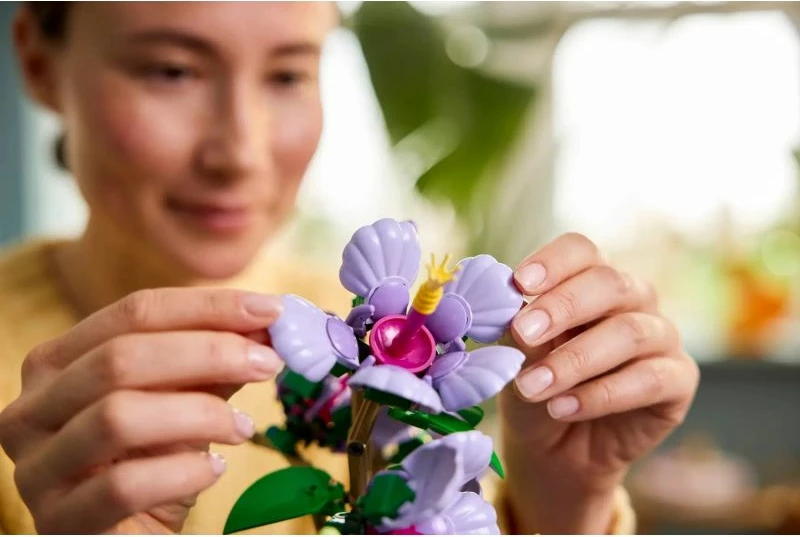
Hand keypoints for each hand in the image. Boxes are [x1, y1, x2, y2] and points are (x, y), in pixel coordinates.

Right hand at [0, 288, 282, 533]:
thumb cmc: (152, 463)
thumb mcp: (182, 403)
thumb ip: (213, 364)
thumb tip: (264, 323)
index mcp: (58, 363)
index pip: (134, 313)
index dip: (207, 307)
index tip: (270, 310)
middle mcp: (33, 409)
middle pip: (120, 358)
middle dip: (208, 352)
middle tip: (267, 362)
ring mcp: (39, 468)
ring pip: (117, 416)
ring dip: (199, 413)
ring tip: (243, 427)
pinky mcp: (61, 521)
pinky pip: (123, 486)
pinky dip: (183, 471)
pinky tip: (214, 469)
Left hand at [498, 233, 698, 532]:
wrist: (553, 451)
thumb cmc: (534, 388)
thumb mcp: (517, 359)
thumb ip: (521, 333)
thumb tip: (512, 310)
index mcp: (588, 279)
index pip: (580, 251)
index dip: (552, 262)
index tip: (518, 283)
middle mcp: (632, 298)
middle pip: (609, 282)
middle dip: (562, 307)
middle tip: (523, 333)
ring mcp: (660, 336)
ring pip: (630, 332)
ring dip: (575, 361)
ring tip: (533, 387)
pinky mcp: (678, 380)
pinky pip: (650, 378)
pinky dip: (601, 395)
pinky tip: (563, 408)